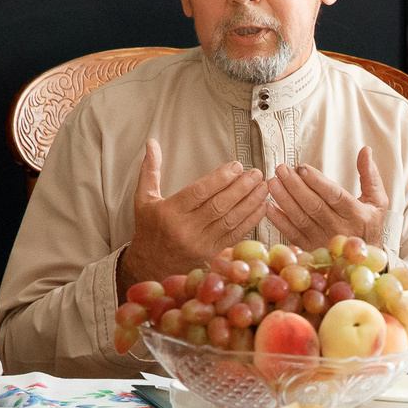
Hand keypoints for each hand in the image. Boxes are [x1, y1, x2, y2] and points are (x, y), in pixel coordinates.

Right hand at [120, 140, 268, 291]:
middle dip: (241, 188)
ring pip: (231, 220)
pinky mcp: (212, 253)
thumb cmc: (149, 227)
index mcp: (170, 213)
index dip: (220, 179)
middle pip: (219, 206)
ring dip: (250, 203)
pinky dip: (251, 221)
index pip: (199, 192)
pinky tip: (262, 207)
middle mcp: (186, 230)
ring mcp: (201, 244)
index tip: (237, 166)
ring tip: (264, 187)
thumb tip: (151, 142)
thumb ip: (150, 170)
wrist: (151, 265)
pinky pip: (235, 235)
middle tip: (256, 173)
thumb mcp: (143, 199)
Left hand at [267, 146, 388, 252]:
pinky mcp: (311, 249)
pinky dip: (279, 221)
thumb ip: (370, 176)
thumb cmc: (368, 225)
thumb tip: (366, 150)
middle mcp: (340, 229)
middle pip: (314, 205)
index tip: (301, 168)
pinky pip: (292, 234)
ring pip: (301, 219)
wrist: (363, 258)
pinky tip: (269, 207)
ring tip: (272, 183)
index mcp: (356, 215)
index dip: (317, 181)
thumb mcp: (377, 201)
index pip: (334, 195)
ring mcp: (324, 241)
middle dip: (295, 186)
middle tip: (281, 170)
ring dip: (284, 200)